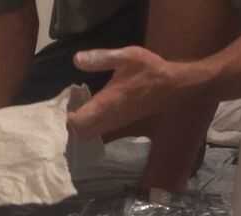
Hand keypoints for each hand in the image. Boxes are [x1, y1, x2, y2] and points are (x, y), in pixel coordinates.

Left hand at [68, 46, 195, 139]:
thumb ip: (101, 58)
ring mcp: (116, 124)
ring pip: (91, 134)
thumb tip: (77, 59)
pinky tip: (91, 109)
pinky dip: (92, 125)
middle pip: (81, 133)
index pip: (77, 122)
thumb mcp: (127, 57)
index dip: (67, 116)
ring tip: (77, 109)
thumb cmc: (150, 70)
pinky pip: (101, 131)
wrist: (175, 86)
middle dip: (71, 124)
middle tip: (69, 107)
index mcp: (106, 104)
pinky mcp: (122, 125)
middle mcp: (109, 118)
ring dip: (81, 126)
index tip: (65, 103)